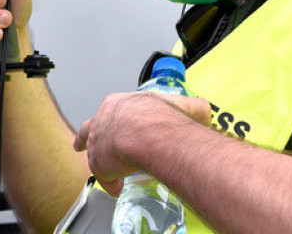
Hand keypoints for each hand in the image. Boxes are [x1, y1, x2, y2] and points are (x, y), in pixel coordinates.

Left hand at [73, 91, 210, 194]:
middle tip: (87, 141)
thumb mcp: (181, 106)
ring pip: (90, 148)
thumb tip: (204, 111)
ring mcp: (97, 140)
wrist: (143, 130)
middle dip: (91, 133)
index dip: (115, 115)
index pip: (112, 107)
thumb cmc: (161, 117)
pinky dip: (111, 182)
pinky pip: (104, 176)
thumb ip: (192, 108)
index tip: (117, 121)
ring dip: (97, 157)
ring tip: (101, 167)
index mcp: (120, 103)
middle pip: (92, 126)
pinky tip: (117, 188)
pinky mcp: (98, 162)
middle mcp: (103, 119)